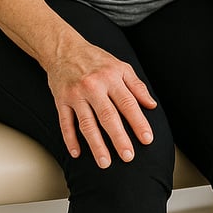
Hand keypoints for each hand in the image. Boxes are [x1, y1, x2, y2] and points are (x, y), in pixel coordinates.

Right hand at [47, 38, 156, 167]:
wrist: (64, 49)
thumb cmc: (96, 60)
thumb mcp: (121, 66)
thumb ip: (137, 86)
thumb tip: (152, 105)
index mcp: (111, 78)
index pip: (128, 103)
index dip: (138, 122)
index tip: (147, 139)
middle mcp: (93, 87)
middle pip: (108, 116)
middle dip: (119, 138)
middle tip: (128, 156)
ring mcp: (75, 95)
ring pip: (86, 124)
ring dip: (96, 144)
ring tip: (105, 162)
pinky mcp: (61, 101)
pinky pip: (65, 123)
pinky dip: (70, 139)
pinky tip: (77, 153)